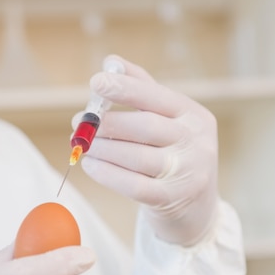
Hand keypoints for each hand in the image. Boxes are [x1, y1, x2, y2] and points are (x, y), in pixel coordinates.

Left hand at [80, 54, 218, 245]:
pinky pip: (133, 185)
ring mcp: (187, 172)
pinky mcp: (172, 198)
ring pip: (136, 156)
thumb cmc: (175, 158)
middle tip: (78, 121)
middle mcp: (196, 142)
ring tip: (82, 145)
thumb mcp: (169, 123)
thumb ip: (144, 92)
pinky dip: (107, 174)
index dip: (125, 88)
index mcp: (194, 116)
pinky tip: (90, 166)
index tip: (96, 82)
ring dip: (102, 149)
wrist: (196, 211)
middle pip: (145, 126)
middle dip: (107, 123)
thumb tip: (112, 62)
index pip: (157, 96)